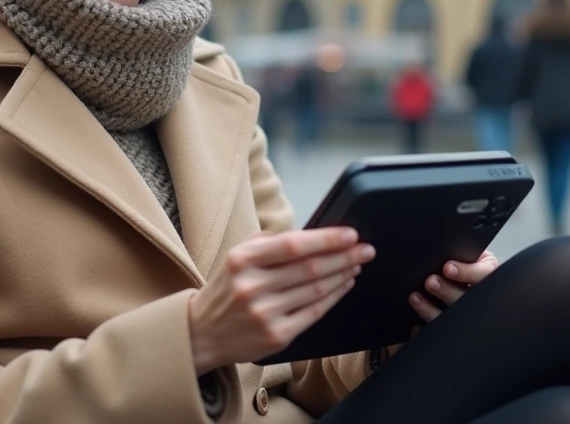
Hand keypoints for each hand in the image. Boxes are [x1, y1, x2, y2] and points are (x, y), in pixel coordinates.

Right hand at [187, 227, 375, 373]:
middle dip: (344, 256)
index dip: (327, 239)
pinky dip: (334, 297)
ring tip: (356, 264)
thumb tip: (313, 235)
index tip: (351, 234)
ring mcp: (265, 313)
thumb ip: (270, 242)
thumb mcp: (238, 256)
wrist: (202, 332)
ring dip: (342, 275)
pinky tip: (344, 285)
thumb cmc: (228, 287)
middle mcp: (252, 286)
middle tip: (366, 249)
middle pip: (310, 268)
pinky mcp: (276, 335)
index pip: (294, 245)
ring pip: (316, 290)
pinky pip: (315, 312)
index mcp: (243, 260)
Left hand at [387, 250, 500, 357]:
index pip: (485, 276)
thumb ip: (461, 256)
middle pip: (467, 300)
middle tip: (430, 282)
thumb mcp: (466, 255)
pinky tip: (415, 326)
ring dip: (431, 310)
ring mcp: (465, 319)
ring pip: (452, 320)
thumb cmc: (459, 265)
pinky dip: (424, 332)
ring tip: (415, 298)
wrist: (450, 283)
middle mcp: (479, 300)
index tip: (447, 268)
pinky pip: (438, 336)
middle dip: (447, 291)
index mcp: (486, 276)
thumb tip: (445, 258)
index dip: (467, 273)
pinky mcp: (449, 333)